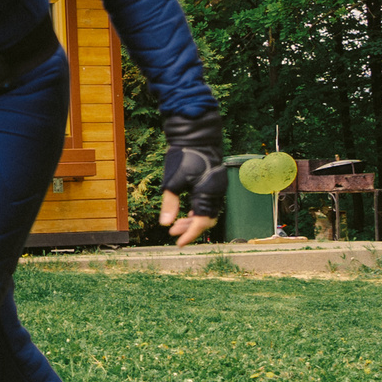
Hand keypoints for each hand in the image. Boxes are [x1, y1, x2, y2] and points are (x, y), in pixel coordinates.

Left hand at [159, 109, 226, 231]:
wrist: (196, 137)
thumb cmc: (184, 156)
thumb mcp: (172, 181)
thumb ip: (170, 203)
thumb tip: (165, 223)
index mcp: (208, 193)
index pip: (201, 222)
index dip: (190, 234)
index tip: (178, 244)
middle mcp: (216, 192)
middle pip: (206, 220)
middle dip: (189, 229)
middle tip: (172, 233)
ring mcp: (217, 188)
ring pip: (207, 212)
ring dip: (192, 220)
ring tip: (174, 226)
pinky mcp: (213, 184)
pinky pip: (208, 204)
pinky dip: (197, 211)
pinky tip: (184, 214)